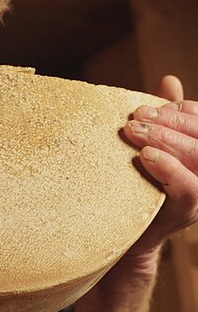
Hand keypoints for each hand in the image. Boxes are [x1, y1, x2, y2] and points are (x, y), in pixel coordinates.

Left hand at [123, 74, 197, 253]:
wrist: (121, 231)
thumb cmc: (135, 183)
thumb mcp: (150, 144)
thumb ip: (164, 117)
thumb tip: (170, 80)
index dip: (182, 111)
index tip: (150, 107)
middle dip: (168, 121)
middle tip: (135, 116)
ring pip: (197, 157)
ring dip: (164, 139)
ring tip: (134, 131)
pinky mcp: (184, 212)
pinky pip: (187, 188)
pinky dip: (168, 168)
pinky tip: (145, 157)